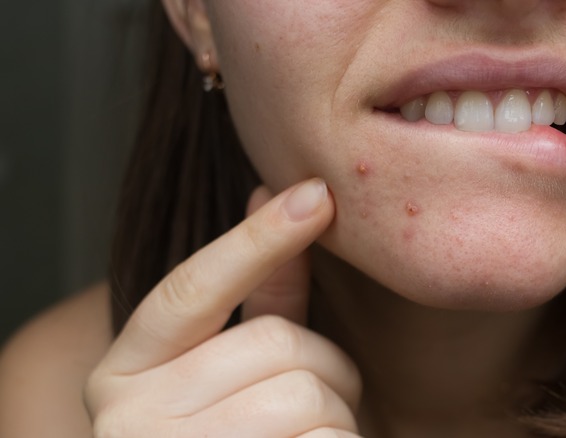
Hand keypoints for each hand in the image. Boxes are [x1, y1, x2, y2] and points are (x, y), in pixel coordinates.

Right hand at [85, 178, 362, 436]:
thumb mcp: (227, 375)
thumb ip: (257, 298)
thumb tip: (268, 190)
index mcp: (124, 375)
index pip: (194, 289)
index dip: (259, 237)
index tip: (318, 194)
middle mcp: (129, 418)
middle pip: (279, 346)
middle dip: (330, 369)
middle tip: (328, 402)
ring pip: (308, 396)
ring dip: (339, 418)